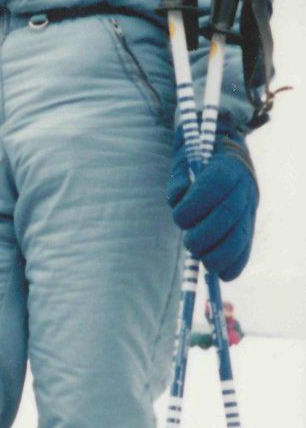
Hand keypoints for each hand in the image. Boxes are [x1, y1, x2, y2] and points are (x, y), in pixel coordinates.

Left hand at [166, 115, 258, 279]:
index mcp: (226, 167)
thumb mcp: (184, 164)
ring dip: (219, 255)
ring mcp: (249, 207)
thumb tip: (177, 201)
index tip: (180, 219)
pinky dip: (234, 264)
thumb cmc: (197, 161)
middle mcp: (243, 188)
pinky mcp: (249, 223)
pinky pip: (246, 246)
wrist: (225, 153)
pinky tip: (223, 274)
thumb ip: (178, 182)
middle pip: (228, 216)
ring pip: (240, 235)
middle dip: (205, 237)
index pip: (213, 187)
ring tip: (204, 260)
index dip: (194, 208)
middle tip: (191, 245)